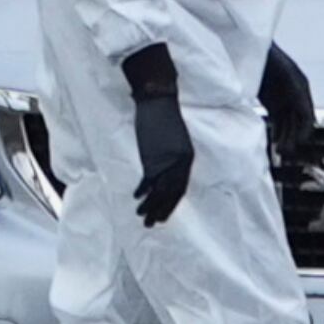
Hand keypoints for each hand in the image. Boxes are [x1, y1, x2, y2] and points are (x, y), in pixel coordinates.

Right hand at [121, 44, 190, 226]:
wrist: (158, 99)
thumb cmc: (165, 115)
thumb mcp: (174, 138)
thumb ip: (171, 156)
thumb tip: (163, 168)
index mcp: (187, 157)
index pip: (181, 187)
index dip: (172, 203)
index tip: (164, 214)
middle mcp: (180, 162)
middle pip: (172, 193)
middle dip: (162, 210)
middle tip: (153, 224)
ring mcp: (166, 160)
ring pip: (160, 191)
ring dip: (150, 206)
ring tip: (142, 217)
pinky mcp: (153, 156)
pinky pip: (148, 180)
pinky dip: (143, 191)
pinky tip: (136, 198)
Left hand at [258, 42, 315, 143]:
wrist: (248, 48)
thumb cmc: (265, 56)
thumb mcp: (281, 71)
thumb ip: (292, 89)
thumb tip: (305, 112)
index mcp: (301, 86)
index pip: (307, 113)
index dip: (304, 129)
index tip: (299, 141)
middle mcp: (295, 95)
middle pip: (298, 122)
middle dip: (294, 137)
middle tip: (286, 151)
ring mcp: (283, 100)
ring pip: (289, 124)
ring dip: (286, 138)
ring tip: (280, 151)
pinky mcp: (272, 103)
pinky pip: (278, 122)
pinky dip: (278, 133)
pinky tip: (276, 143)